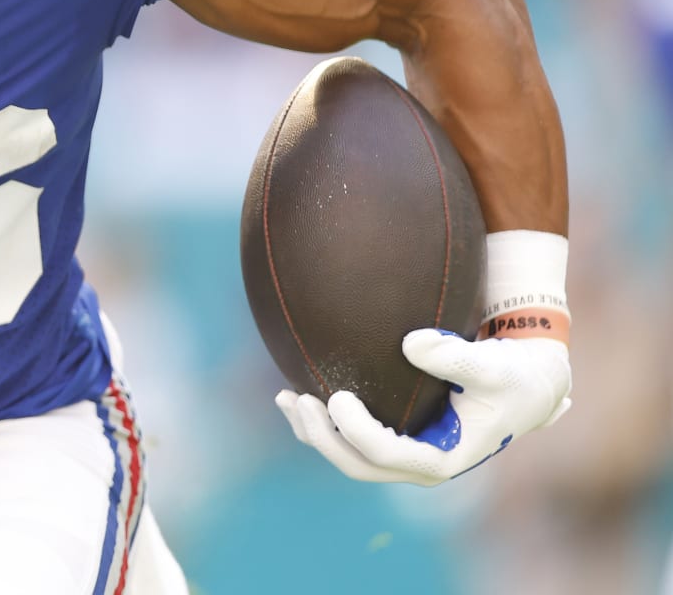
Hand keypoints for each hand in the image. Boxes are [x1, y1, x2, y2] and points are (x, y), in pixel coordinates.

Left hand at [275, 328, 571, 484]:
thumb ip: (455, 356)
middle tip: (298, 399)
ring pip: (348, 457)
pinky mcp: (396, 438)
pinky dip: (323, 422)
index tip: (338, 395)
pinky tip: (296, 395)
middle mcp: (419, 465)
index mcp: (443, 459)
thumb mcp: (492, 366)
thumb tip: (410, 343)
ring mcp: (405, 455)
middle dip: (324, 438)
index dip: (357, 431)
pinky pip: (350, 440)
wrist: (524, 387)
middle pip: (359, 465)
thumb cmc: (510, 377)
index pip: (389, 455)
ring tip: (284, 399)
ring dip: (313, 433)